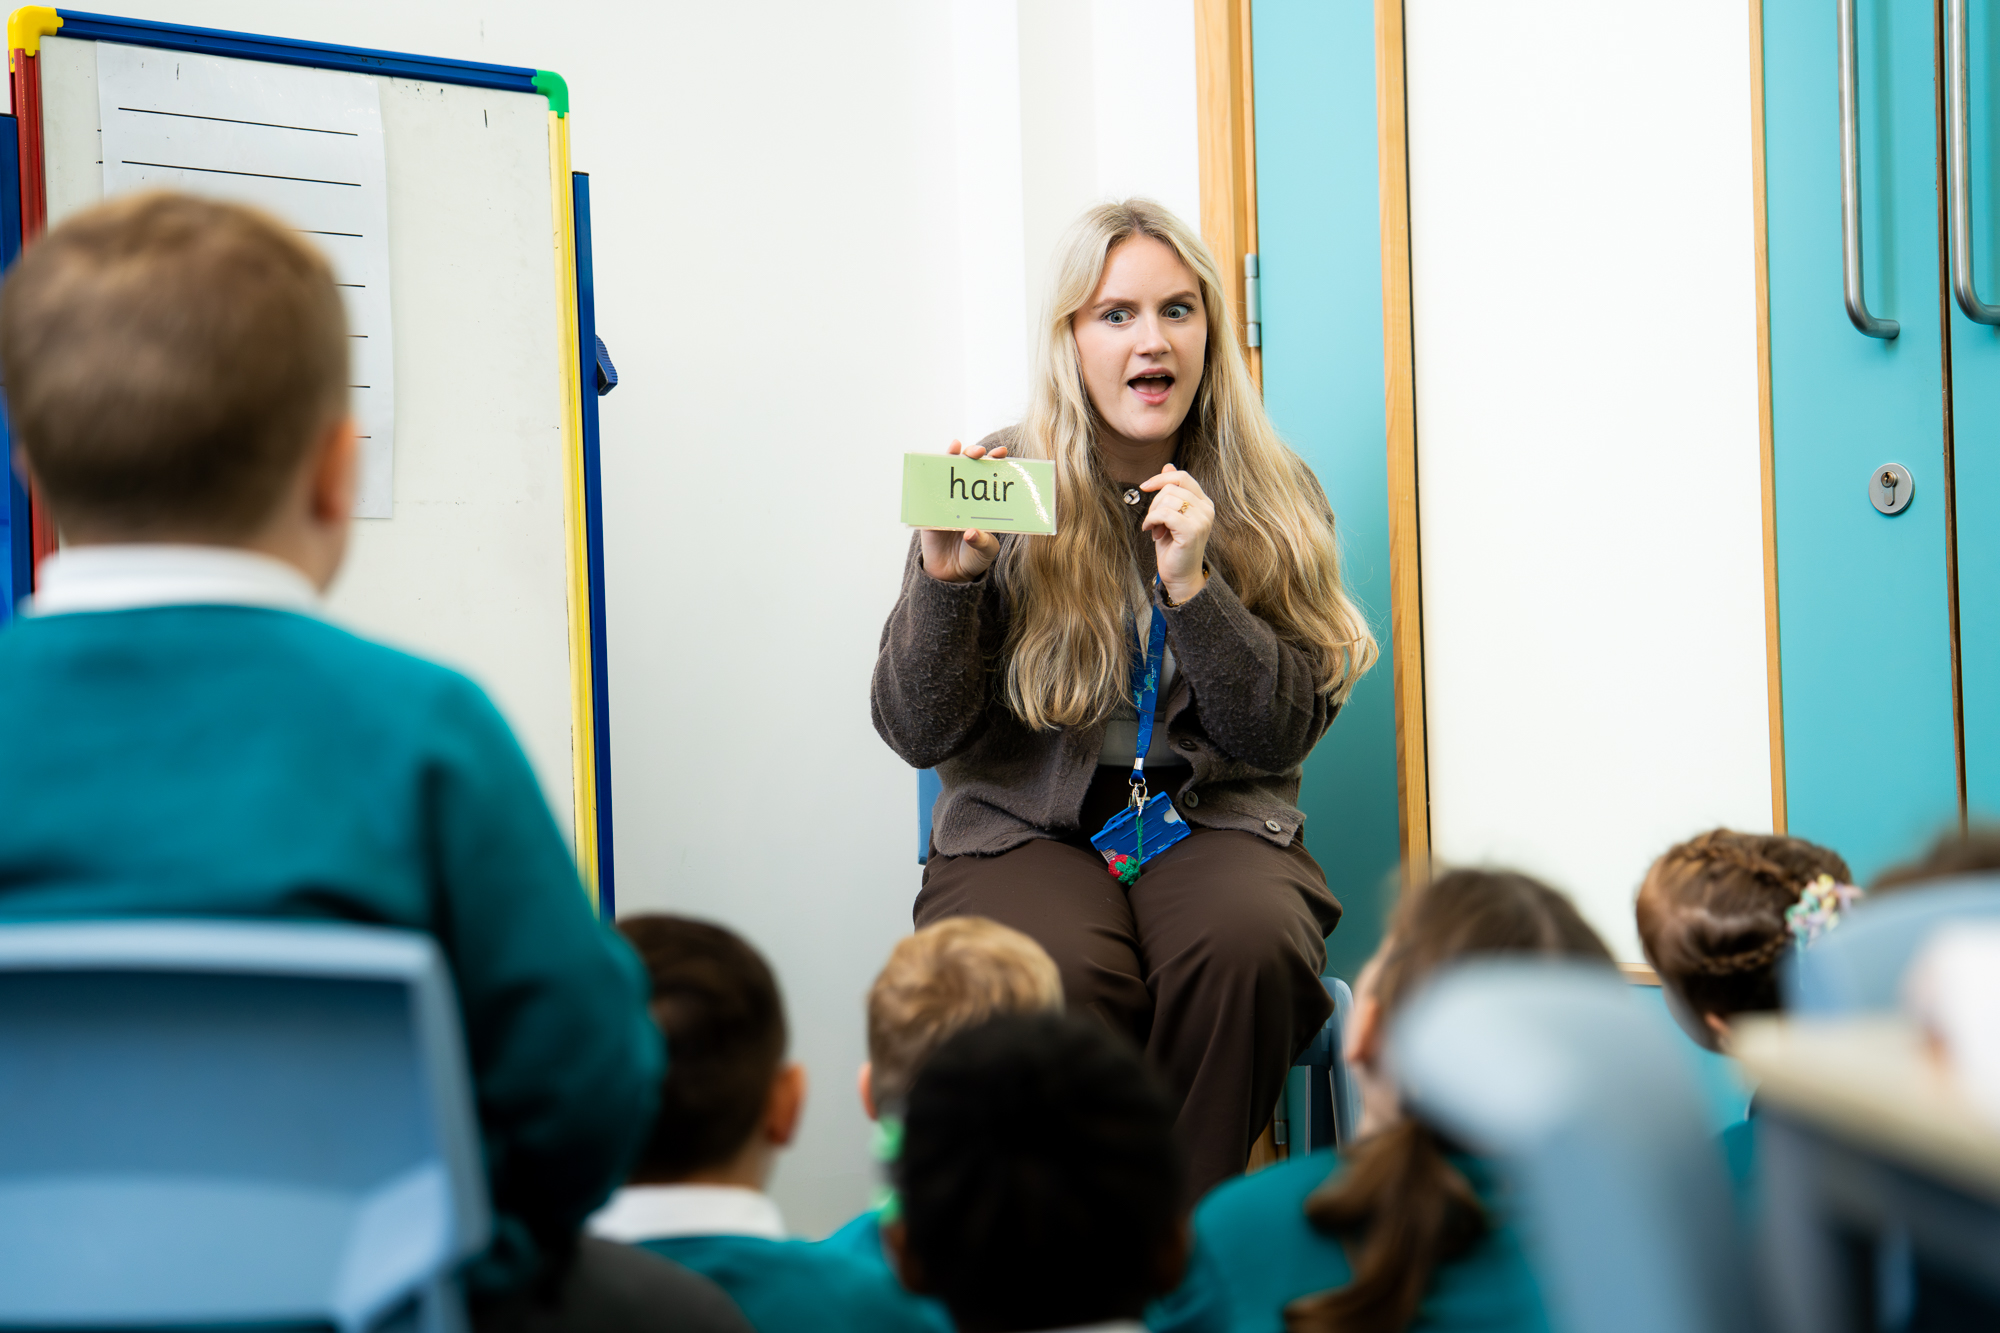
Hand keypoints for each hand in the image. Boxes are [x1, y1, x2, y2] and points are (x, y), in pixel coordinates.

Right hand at [920, 439, 1005, 581]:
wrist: (951, 574)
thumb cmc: (974, 558)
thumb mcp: (986, 551)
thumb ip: (983, 542)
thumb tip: (971, 532)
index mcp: (985, 503)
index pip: (992, 477)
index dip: (996, 462)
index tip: (1002, 452)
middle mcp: (968, 498)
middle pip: (972, 468)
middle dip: (976, 454)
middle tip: (981, 451)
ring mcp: (950, 501)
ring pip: (952, 472)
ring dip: (954, 457)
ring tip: (959, 448)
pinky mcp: (932, 510)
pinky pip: (931, 490)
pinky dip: (933, 474)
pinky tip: (937, 462)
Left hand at [1139, 463, 1211, 601]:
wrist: (1180, 576)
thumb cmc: (1174, 548)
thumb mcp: (1170, 515)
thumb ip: (1172, 491)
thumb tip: (1167, 465)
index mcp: (1204, 503)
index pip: (1183, 477)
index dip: (1161, 477)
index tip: (1145, 486)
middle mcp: (1206, 509)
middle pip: (1171, 487)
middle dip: (1154, 503)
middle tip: (1153, 522)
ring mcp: (1201, 520)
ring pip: (1167, 499)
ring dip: (1153, 514)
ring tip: (1154, 530)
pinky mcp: (1192, 531)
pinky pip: (1165, 514)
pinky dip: (1152, 520)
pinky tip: (1151, 532)